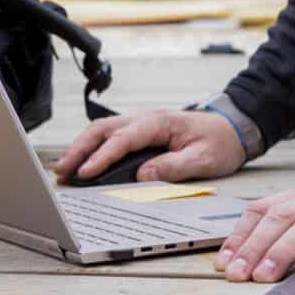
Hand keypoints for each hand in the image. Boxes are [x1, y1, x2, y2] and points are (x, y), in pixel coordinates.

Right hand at [53, 107, 244, 184]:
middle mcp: (145, 119)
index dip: (102, 157)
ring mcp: (140, 125)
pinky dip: (92, 149)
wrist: (232, 128)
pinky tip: (83, 164)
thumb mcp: (203, 158)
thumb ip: (174, 167)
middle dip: (79, 150)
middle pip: (102, 130)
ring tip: (64, 170)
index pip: (123, 139)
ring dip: (81, 149)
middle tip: (61, 172)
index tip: (86, 173)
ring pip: (102, 132)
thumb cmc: (219, 141)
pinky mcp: (140, 134)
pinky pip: (110, 138)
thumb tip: (144, 175)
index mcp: (159, 122)